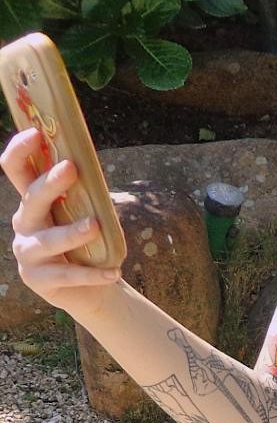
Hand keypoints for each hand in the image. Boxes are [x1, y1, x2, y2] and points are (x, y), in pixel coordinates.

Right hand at [1, 127, 121, 316]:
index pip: (17, 171)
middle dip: (50, 183)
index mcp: (33, 203)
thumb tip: (94, 166)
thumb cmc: (86, 244)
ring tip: (95, 226)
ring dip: (72, 232)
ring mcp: (28, 253)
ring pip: (49, 240)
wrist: (87, 290)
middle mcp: (25, 225)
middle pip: (31, 200)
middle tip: (71, 168)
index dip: (20, 150)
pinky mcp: (39, 280)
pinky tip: (114, 272)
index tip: (35, 132)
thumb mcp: (83, 215)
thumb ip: (85, 195)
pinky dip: (93, 274)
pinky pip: (68, 275)